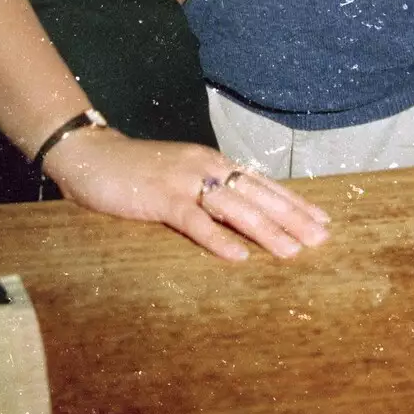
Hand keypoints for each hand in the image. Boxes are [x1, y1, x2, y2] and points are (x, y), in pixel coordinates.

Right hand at [43, 127, 330, 261]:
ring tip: (292, 251)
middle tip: (321, 238)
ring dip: (266, 230)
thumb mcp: (179, 175)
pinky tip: (238, 257)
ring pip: (235, 208)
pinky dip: (218, 240)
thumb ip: (206, 190)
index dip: (293, 202)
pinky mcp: (161, 198)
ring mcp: (184, 181)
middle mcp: (205, 167)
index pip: (261, 183)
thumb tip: (241, 212)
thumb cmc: (136, 170)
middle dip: (292, 217)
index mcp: (212, 162)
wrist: (91, 156)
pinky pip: (195, 221)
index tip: (322, 220)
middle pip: (257, 194)